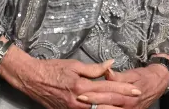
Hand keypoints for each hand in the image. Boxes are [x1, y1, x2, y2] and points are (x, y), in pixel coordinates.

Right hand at [0, 47, 141, 108]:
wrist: (33, 80)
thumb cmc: (52, 69)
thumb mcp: (74, 65)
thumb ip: (94, 68)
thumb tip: (111, 64)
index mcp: (81, 87)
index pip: (108, 88)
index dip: (124, 89)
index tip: (136, 89)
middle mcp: (79, 102)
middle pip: (106, 103)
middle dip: (122, 101)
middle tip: (136, 98)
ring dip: (112, 108)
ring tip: (125, 106)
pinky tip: (106, 108)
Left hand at [77, 64, 168, 108]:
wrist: (158, 83)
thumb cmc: (144, 77)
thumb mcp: (132, 74)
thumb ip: (118, 76)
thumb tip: (107, 72)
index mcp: (130, 94)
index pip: (109, 95)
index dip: (95, 95)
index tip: (82, 93)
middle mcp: (129, 106)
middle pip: (107, 106)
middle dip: (92, 104)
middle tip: (79, 100)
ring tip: (83, 106)